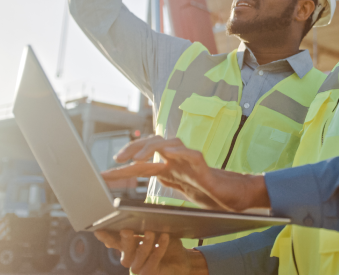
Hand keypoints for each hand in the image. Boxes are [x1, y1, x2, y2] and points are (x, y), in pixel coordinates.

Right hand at [94, 230, 207, 274]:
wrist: (181, 259)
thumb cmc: (166, 242)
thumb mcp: (157, 229)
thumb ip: (148, 221)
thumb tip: (147, 207)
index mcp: (128, 246)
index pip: (115, 241)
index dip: (106, 237)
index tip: (98, 230)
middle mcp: (131, 258)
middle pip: (124, 250)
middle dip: (125, 240)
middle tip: (126, 229)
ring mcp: (139, 268)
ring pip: (138, 257)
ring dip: (144, 243)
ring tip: (150, 231)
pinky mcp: (150, 273)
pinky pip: (153, 261)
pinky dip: (158, 249)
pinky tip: (164, 237)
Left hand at [101, 136, 270, 211]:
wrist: (233, 195)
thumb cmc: (209, 191)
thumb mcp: (180, 187)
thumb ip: (165, 178)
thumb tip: (145, 177)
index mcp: (171, 166)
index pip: (144, 161)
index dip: (124, 165)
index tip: (105, 173)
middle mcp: (178, 159)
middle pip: (153, 144)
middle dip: (134, 149)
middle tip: (119, 159)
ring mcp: (191, 160)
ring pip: (170, 143)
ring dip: (152, 147)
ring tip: (138, 156)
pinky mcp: (204, 165)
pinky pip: (192, 154)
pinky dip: (181, 152)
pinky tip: (169, 154)